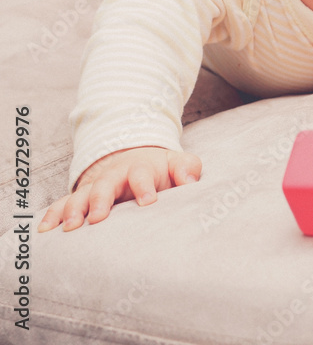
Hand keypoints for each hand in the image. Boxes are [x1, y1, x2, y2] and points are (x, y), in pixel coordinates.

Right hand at [37, 146, 201, 231]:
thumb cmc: (159, 170)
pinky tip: (45, 230)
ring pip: (81, 195)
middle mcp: (114, 176)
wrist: (135, 158)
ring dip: (74, 209)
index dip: (144, 186)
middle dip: (101, 199)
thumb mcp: (176, 164)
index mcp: (139, 168)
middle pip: (106, 183)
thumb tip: (190, 180)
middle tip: (98, 217)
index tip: (149, 201)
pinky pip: (63, 204)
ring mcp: (96, 187)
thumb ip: (186, 168)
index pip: (141, 174)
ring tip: (70, 227)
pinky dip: (53, 215)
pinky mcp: (82, 198)